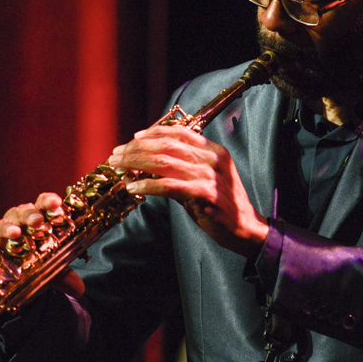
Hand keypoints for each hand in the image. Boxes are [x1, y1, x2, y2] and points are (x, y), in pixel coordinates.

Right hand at [0, 192, 85, 296]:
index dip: (49, 202)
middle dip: (30, 215)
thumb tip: (80, 289)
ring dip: (8, 228)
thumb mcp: (51, 268)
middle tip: (38, 221)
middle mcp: (17, 222)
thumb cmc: (36, 264)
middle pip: (22, 212)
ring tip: (15, 233)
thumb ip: (65, 275)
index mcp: (37, 220)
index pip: (42, 204)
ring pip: (1, 224)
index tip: (56, 204)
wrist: (14, 280)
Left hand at [106, 125, 267, 258]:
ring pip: (162, 162)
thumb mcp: (206, 177)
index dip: (153, 133)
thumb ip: (182, 167)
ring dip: (135, 163)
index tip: (135, 138)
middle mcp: (211, 159)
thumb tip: (148, 164)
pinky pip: (167, 186)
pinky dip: (146, 185)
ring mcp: (208, 176)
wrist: (245, 228)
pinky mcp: (203, 194)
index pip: (179, 133)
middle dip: (136, 148)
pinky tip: (133, 187)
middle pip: (165, 145)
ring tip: (119, 166)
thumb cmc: (221, 204)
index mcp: (213, 150)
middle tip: (117, 154)